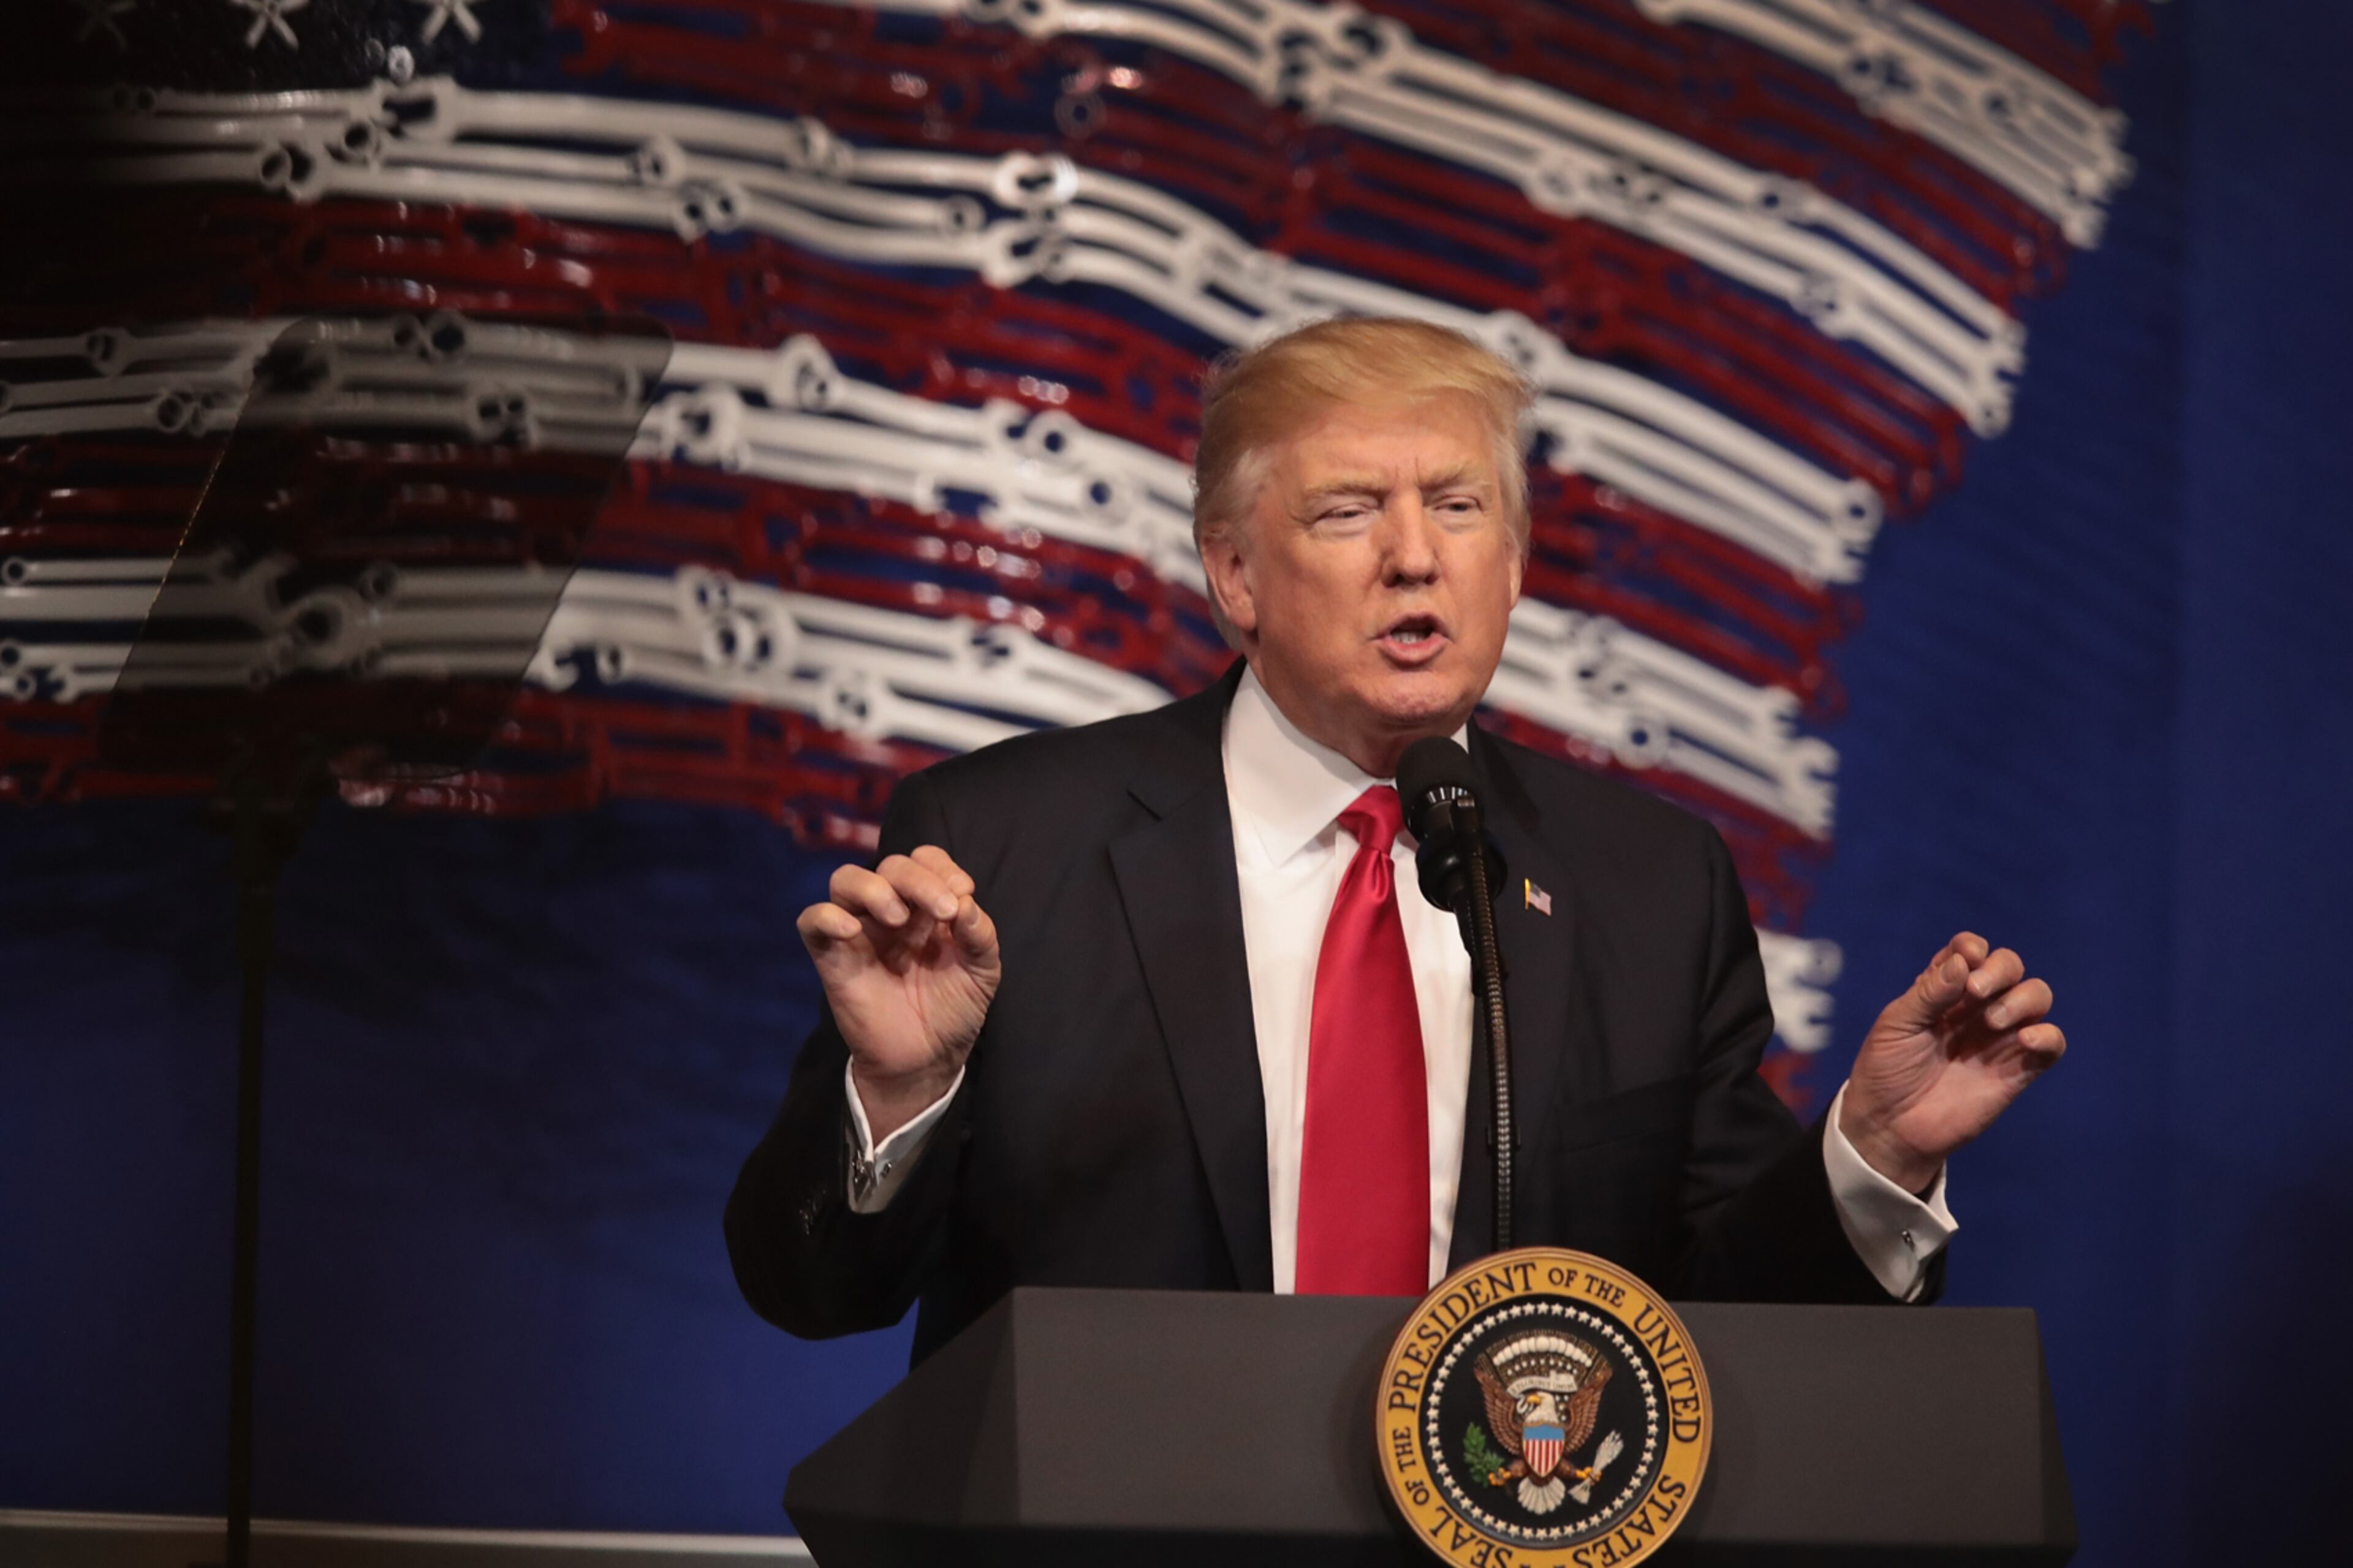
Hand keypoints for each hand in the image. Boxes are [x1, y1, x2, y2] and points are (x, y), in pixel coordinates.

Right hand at [796, 845, 1000, 1140]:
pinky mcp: (831, 956)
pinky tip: (852, 931)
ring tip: (897, 918)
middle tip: (942, 911)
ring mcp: (859, 931)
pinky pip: (811, 920)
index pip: (924, 859)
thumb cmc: (954, 1010)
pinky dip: (826, 916)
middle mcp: (891, 910)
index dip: (941, 867)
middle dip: (918, 879)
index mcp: (927, 906)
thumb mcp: (982, 972)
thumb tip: (966, 902)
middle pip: (891, 865)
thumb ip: (980, 935)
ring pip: (846, 879)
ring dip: (874, 888)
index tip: (961, 893)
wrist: (926, 1060)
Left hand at [1839, 931, 2064, 1191]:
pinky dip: (2048, 1034)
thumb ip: (1929, 992)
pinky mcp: (2018, 1069)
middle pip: (2010, 966)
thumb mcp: (1896, 1025)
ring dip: (2022, 998)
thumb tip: (1964, 960)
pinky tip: (2025, 1039)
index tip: (1965, 960)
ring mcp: (1999, 1036)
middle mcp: (1976, 1007)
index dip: (1973, 948)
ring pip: (2036, 997)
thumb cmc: (1886, 1070)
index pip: (1971, 951)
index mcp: (1944, 990)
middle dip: (2001, 969)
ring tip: (1992, 1021)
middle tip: (1976, 992)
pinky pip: (2052, 1043)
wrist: (1891, 1125)